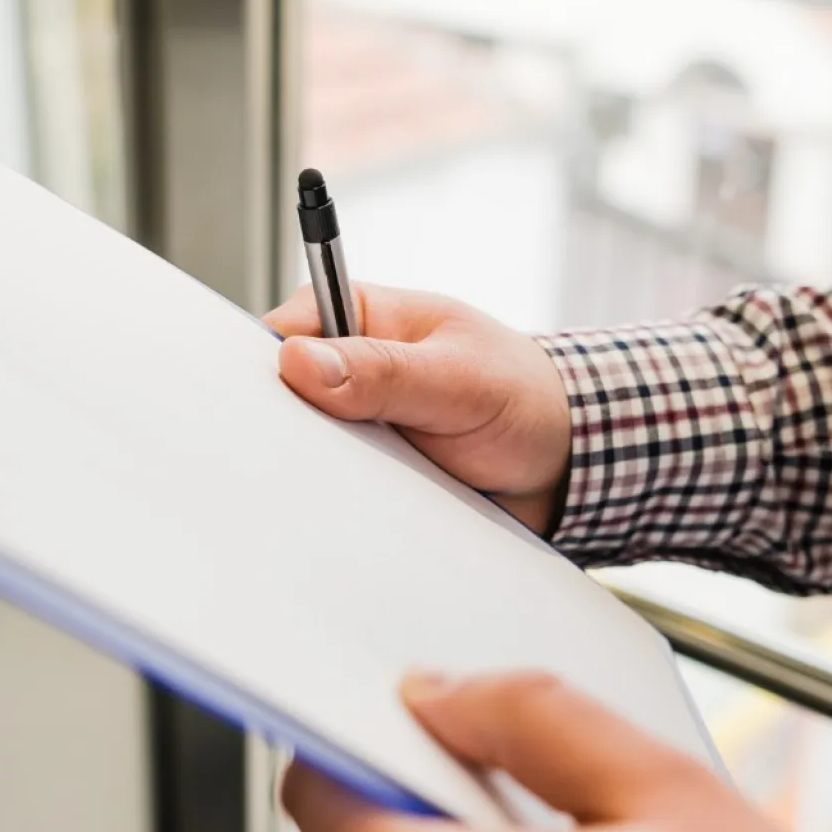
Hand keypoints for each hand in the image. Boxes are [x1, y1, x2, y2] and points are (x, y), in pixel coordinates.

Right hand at [265, 284, 571, 535]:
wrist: (564, 461)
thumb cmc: (523, 396)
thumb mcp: (458, 379)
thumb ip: (385, 371)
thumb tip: (302, 362)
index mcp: (360, 316)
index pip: (283, 336)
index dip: (267, 373)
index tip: (267, 409)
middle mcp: (348, 369)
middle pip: (284, 400)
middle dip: (288, 432)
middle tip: (311, 458)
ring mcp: (355, 424)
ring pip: (305, 451)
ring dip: (318, 474)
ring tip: (346, 490)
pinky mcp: (368, 471)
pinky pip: (336, 489)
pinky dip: (342, 504)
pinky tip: (358, 515)